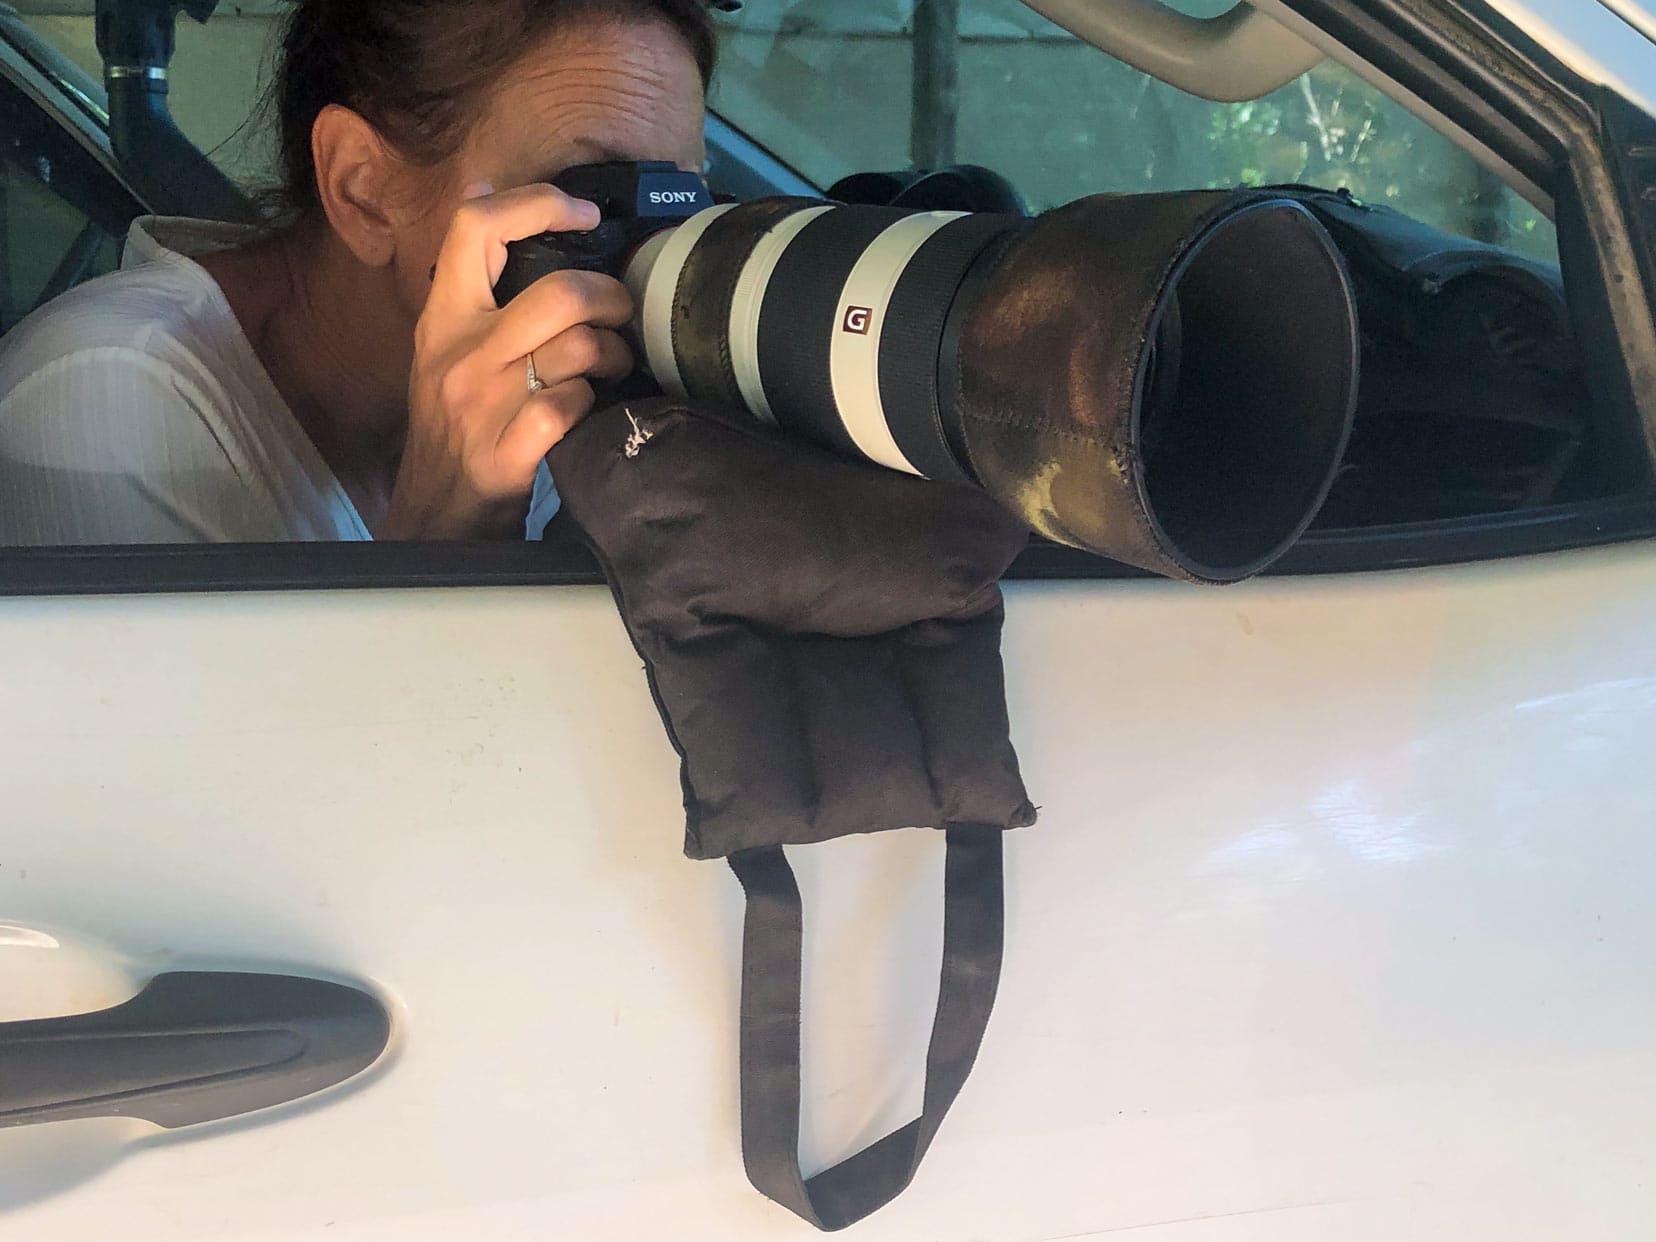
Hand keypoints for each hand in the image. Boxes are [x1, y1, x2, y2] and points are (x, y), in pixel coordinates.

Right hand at [382, 184, 635, 539]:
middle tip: (621, 313)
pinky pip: (571, 405)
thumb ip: (472, 282)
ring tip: (611, 364)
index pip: (475, 225)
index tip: (584, 213)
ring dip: (613, 354)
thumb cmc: (453, 426)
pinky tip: (589, 410)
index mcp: (443, 317)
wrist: (433, 515)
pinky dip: (592, 404)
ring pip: (577, 347)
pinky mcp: (505, 454)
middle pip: (559, 291)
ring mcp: (482, 404)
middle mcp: (459, 353)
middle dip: (611, 298)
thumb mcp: (445, 346)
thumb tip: (486, 188)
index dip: (538, 203)